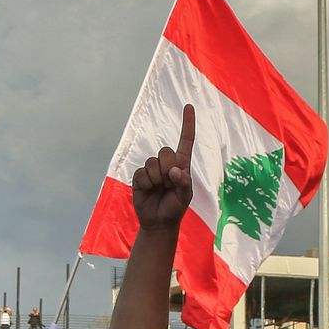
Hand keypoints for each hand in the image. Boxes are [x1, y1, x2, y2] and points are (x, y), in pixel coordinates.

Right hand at [131, 104, 193, 231]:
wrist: (158, 222)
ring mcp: (152, 170)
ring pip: (153, 162)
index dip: (187, 124)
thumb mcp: (185, 197)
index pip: (186, 141)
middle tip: (169, 185)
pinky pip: (142, 173)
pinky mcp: (140, 177)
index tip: (188, 106)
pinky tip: (149, 191)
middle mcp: (167, 164)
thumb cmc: (175, 208)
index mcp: (182, 165)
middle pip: (166, 152)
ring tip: (159, 190)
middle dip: (168, 169)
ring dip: (157, 178)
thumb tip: (175, 171)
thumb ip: (184, 183)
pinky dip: (147, 183)